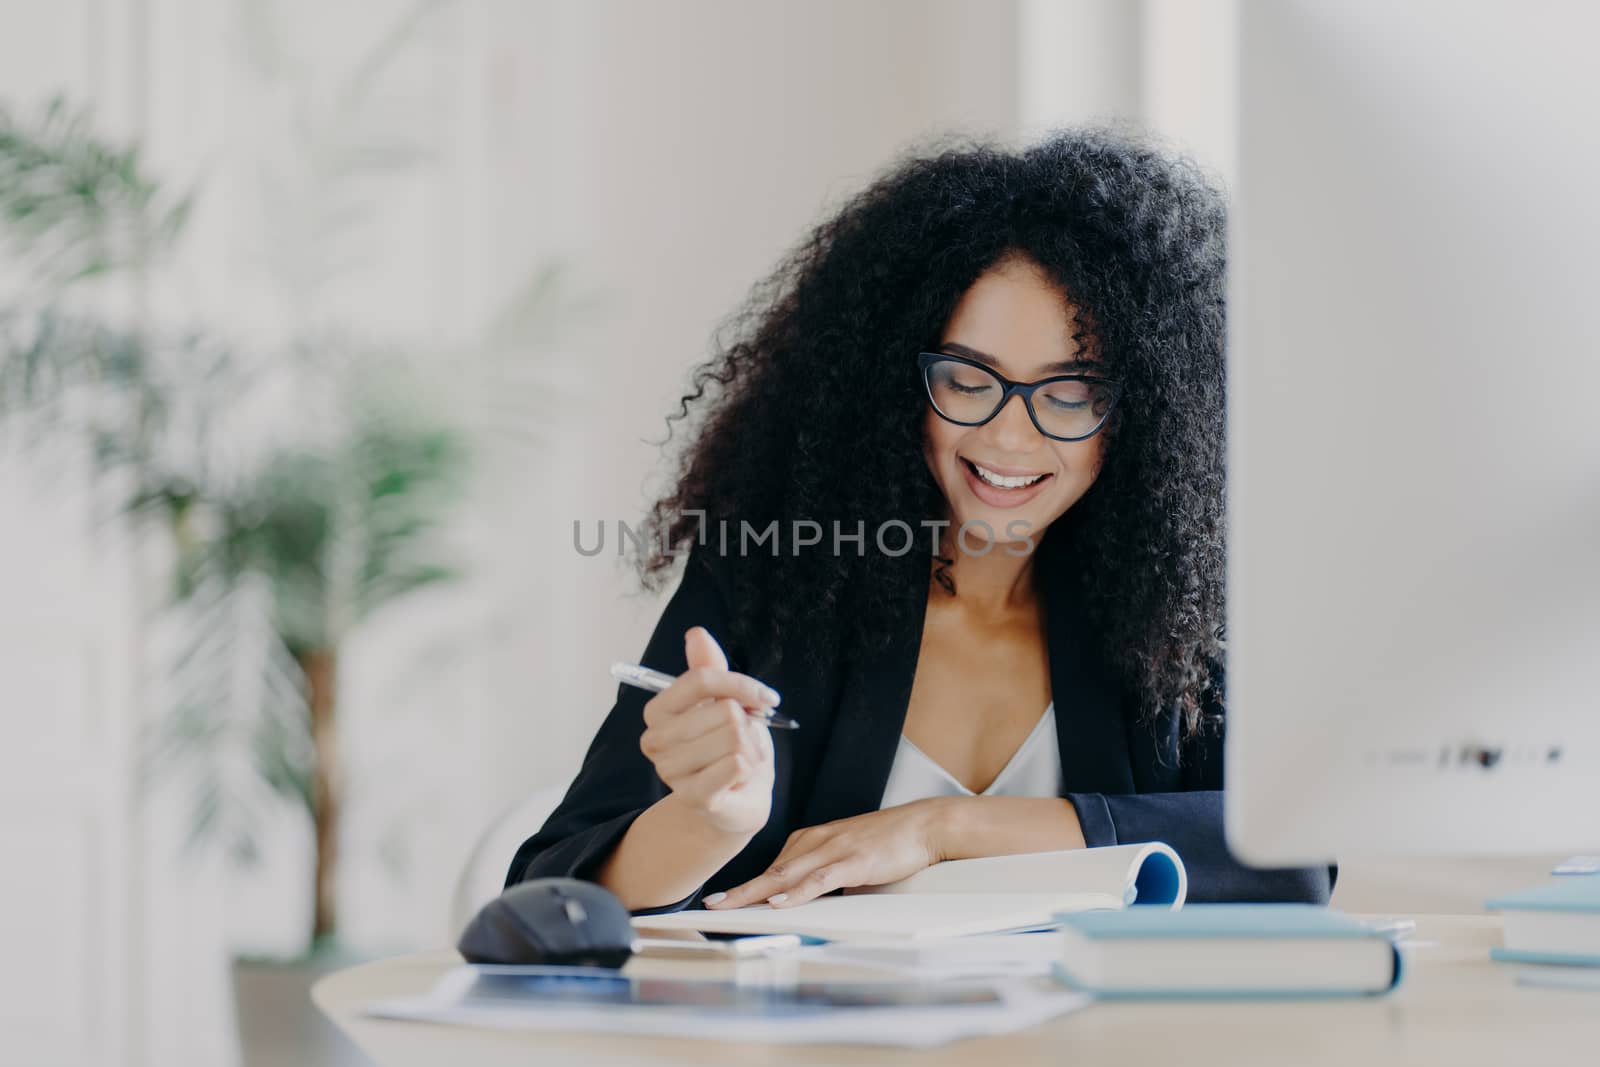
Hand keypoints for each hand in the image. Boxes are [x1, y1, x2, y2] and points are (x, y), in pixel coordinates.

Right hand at [638, 627, 778, 835]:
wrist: (736, 799)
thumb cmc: (727, 746)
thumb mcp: (721, 702)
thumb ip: (708, 669)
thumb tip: (696, 633)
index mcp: (657, 711)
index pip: (701, 680)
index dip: (741, 685)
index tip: (765, 697)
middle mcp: (655, 741)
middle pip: (725, 711)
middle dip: (750, 723)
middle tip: (747, 739)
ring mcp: (670, 772)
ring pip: (735, 737)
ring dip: (753, 748)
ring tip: (743, 759)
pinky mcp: (694, 798)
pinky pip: (736, 764)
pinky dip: (751, 767)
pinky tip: (741, 776)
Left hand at [705, 798, 954, 909]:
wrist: (923, 824)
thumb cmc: (887, 842)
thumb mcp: (847, 859)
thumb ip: (824, 877)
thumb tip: (804, 902)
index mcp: (812, 840)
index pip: (772, 867)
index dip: (745, 885)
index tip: (721, 900)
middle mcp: (816, 842)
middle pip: (771, 872)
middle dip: (739, 891)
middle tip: (711, 906)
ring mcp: (834, 850)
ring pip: (788, 875)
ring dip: (756, 892)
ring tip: (730, 906)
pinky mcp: (854, 861)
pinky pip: (820, 879)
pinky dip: (798, 892)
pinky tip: (780, 902)